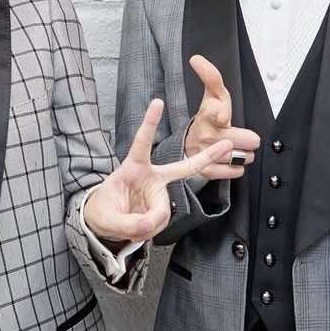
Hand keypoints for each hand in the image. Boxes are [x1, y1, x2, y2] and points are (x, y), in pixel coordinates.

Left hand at [84, 99, 232, 242]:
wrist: (105, 222)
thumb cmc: (103, 210)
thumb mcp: (106, 218)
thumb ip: (126, 223)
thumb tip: (149, 225)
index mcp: (132, 167)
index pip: (142, 143)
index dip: (150, 123)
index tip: (158, 102)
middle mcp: (150, 177)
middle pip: (182, 167)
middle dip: (206, 157)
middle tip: (227, 144)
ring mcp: (158, 192)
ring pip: (163, 212)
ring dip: (149, 224)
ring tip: (132, 226)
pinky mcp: (161, 206)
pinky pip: (162, 220)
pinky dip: (151, 228)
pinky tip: (140, 227)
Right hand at [183, 55, 260, 179]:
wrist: (187, 144)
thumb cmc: (207, 118)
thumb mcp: (212, 95)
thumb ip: (211, 77)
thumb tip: (196, 58)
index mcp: (208, 114)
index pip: (217, 111)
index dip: (220, 114)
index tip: (221, 117)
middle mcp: (207, 134)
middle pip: (250, 139)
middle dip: (247, 138)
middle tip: (236, 135)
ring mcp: (207, 154)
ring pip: (246, 157)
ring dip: (242, 153)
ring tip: (231, 146)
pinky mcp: (208, 171)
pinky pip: (237, 172)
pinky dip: (235, 167)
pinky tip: (227, 159)